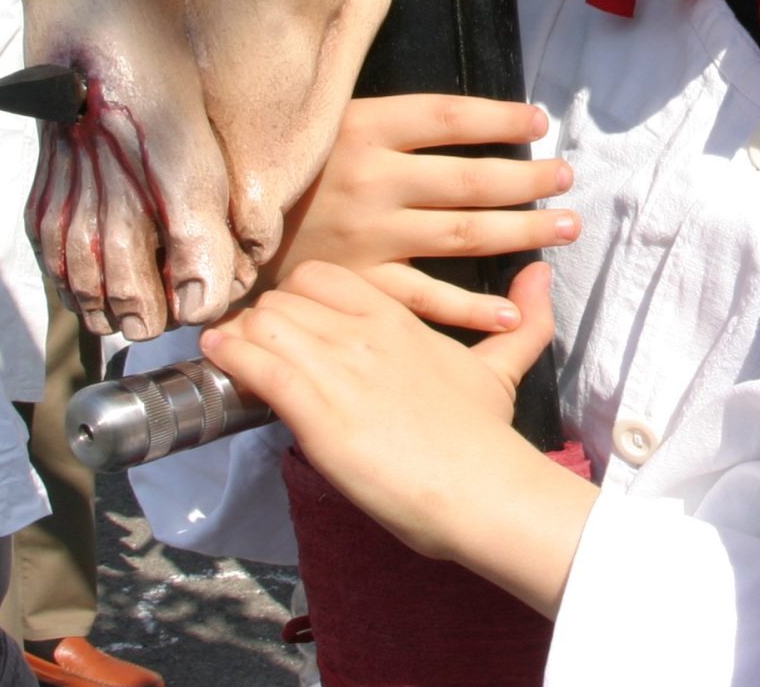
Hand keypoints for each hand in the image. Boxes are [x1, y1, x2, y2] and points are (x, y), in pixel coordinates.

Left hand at [202, 261, 580, 573]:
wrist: (480, 488)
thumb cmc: (484, 434)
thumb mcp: (503, 365)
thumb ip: (526, 316)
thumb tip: (543, 272)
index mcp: (397, 316)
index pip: (321, 277)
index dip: (295, 298)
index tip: (287, 326)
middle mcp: (362, 331)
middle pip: (283, 295)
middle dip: (261, 318)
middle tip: (254, 349)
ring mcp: (338, 367)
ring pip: (264, 321)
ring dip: (239, 337)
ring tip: (229, 358)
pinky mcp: (316, 411)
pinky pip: (257, 363)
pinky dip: (228, 356)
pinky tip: (216, 358)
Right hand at [261, 94, 580, 328]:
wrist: (206, 228)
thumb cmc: (274, 169)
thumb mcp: (317, 122)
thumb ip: (378, 121)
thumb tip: (447, 115)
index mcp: (363, 127)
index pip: (450, 117)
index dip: (501, 120)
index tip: (538, 124)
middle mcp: (372, 179)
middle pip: (471, 180)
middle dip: (529, 182)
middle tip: (567, 181)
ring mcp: (367, 236)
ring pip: (463, 235)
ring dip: (521, 232)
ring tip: (563, 229)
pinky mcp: (357, 284)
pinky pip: (425, 298)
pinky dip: (470, 307)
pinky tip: (510, 308)